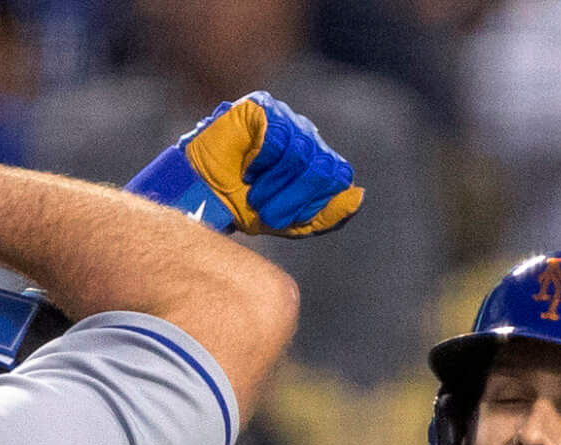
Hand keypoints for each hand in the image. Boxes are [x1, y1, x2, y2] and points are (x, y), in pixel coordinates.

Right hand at [177, 92, 360, 238]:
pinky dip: (261, 161)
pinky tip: (247, 168)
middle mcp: (306, 135)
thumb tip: (358, 196)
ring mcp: (286, 118)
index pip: (337, 177)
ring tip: (253, 193)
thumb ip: (326, 214)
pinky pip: (277, 137)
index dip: (312, 202)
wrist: (201, 195)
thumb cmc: (243, 207)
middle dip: (293, 198)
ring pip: (300, 154)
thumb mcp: (290, 221)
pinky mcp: (262, 108)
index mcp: (316, 159)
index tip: (283, 219)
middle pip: (322, 167)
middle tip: (266, 211)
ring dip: (274, 184)